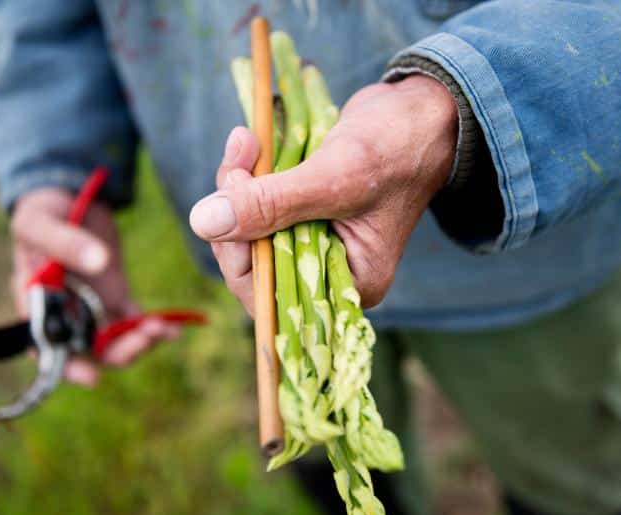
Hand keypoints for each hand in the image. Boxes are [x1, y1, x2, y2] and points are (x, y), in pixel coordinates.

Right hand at [11, 188, 178, 384]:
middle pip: (88, 348)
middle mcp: (64, 312)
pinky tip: (174, 327)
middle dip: (117, 351)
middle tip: (144, 339)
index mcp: (36, 302)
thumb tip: (99, 262)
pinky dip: (152, 326)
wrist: (68, 194)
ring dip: (138, 341)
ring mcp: (90, 306)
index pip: (47, 347)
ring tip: (162, 329)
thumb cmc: (43, 211)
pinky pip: (133, 319)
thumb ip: (66, 242)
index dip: (68, 367)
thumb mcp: (43, 223)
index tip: (93, 378)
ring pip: (115, 339)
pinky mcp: (114, 295)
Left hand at [190, 75, 456, 313]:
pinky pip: (258, 203)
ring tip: (245, 141)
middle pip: (255, 261)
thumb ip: (271, 204)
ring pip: (250, 228)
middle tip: (237, 160)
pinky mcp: (302, 208)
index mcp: (350, 281)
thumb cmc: (394, 148)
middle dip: (234, 213)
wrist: (417, 111)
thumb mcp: (333, 178)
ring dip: (237, 185)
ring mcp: (314, 237)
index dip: (241, 258)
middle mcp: (329, 268)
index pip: (274, 296)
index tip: (229, 207)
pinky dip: (247, 173)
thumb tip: (203, 223)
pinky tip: (248, 142)